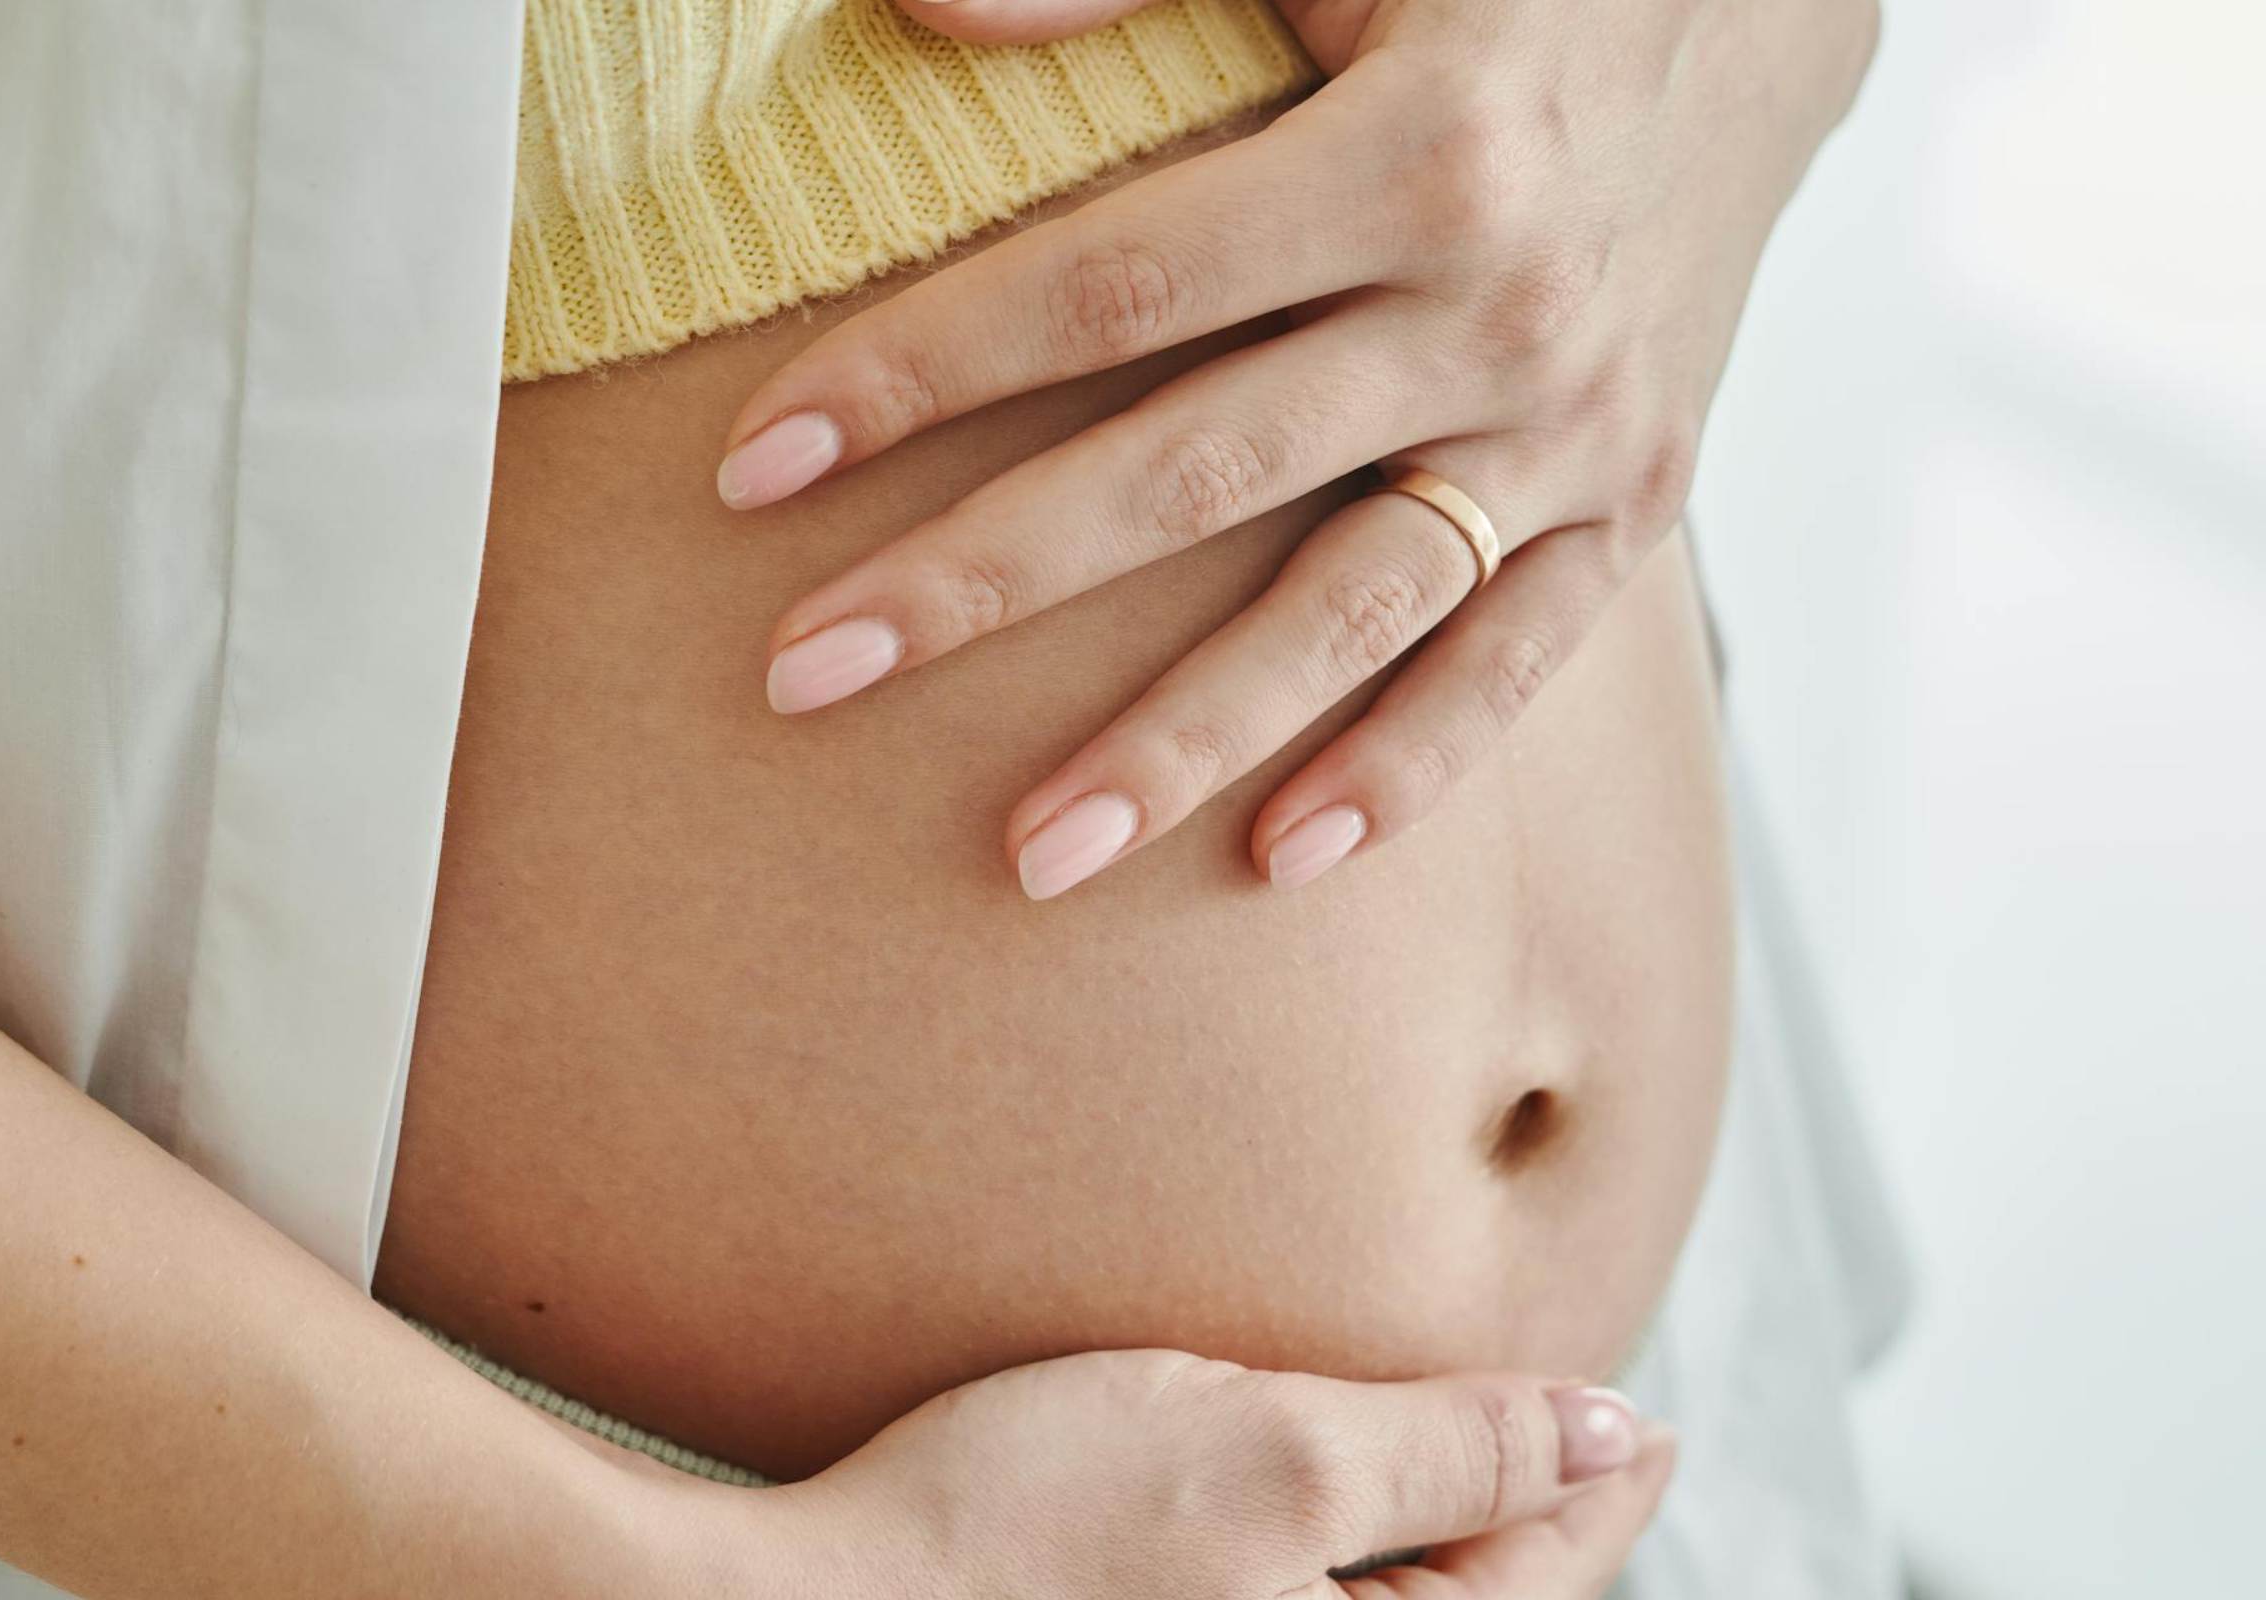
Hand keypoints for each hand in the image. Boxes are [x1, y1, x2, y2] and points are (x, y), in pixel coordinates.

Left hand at [715, 0, 1876, 895]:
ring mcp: (1577, 429)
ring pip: (1349, 611)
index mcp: (1419, 148)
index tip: (760, 463)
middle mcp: (1501, 309)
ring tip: (1033, 854)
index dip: (923, 367)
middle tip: (809, 676)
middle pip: (1193, 473)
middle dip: (985, 581)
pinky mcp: (1637, 504)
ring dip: (1186, 740)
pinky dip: (1409, 766)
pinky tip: (1282, 858)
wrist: (1772, 16)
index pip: (1113, 282)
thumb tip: (915, 10)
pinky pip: (1516, 661)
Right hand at [740, 1348, 1672, 1597]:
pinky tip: (1348, 1504)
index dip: (1603, 1480)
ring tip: (1487, 1452)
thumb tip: (1609, 1432)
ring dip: (1453, 1534)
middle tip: (1591, 1425)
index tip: (1652, 1419)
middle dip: (1543, 1517)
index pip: (1545, 1573)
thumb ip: (1453, 1450)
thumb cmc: (1025, 1531)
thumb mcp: (1269, 1457)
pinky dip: (1361, 1556)